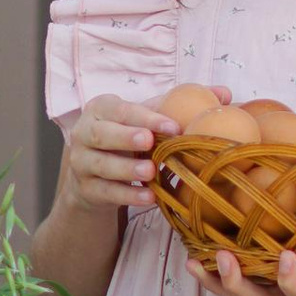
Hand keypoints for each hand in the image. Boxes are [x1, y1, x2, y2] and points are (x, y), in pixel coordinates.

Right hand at [58, 97, 178, 218]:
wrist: (95, 174)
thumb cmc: (126, 139)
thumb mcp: (141, 120)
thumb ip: (168, 109)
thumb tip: (215, 97)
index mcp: (99, 110)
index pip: (121, 110)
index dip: (147, 118)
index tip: (173, 127)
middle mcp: (83, 133)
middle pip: (101, 134)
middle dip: (126, 137)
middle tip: (150, 141)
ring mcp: (80, 162)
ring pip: (101, 164)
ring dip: (127, 168)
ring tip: (150, 172)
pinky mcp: (85, 188)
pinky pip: (106, 192)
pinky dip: (128, 195)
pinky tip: (149, 197)